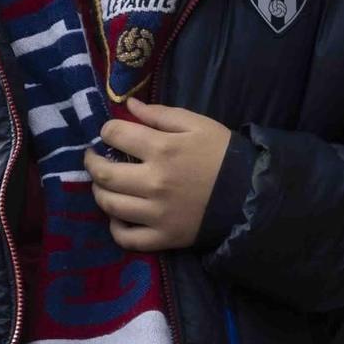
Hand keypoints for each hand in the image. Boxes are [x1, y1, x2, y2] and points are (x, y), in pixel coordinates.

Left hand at [86, 98, 230, 251]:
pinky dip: (115, 228)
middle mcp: (153, 183)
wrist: (251, 194)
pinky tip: (118, 216)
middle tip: (95, 158)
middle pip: (103, 174)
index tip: (110, 133)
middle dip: (92, 162)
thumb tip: (128, 105)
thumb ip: (160, 114)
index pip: (115, 135)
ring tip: (104, 184)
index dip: (107, 130)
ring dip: (99, 191)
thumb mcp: (197, 124)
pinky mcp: (164, 237)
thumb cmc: (222, 154)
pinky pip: (127, 238)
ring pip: (109, 205)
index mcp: (162, 149)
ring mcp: (157, 213)